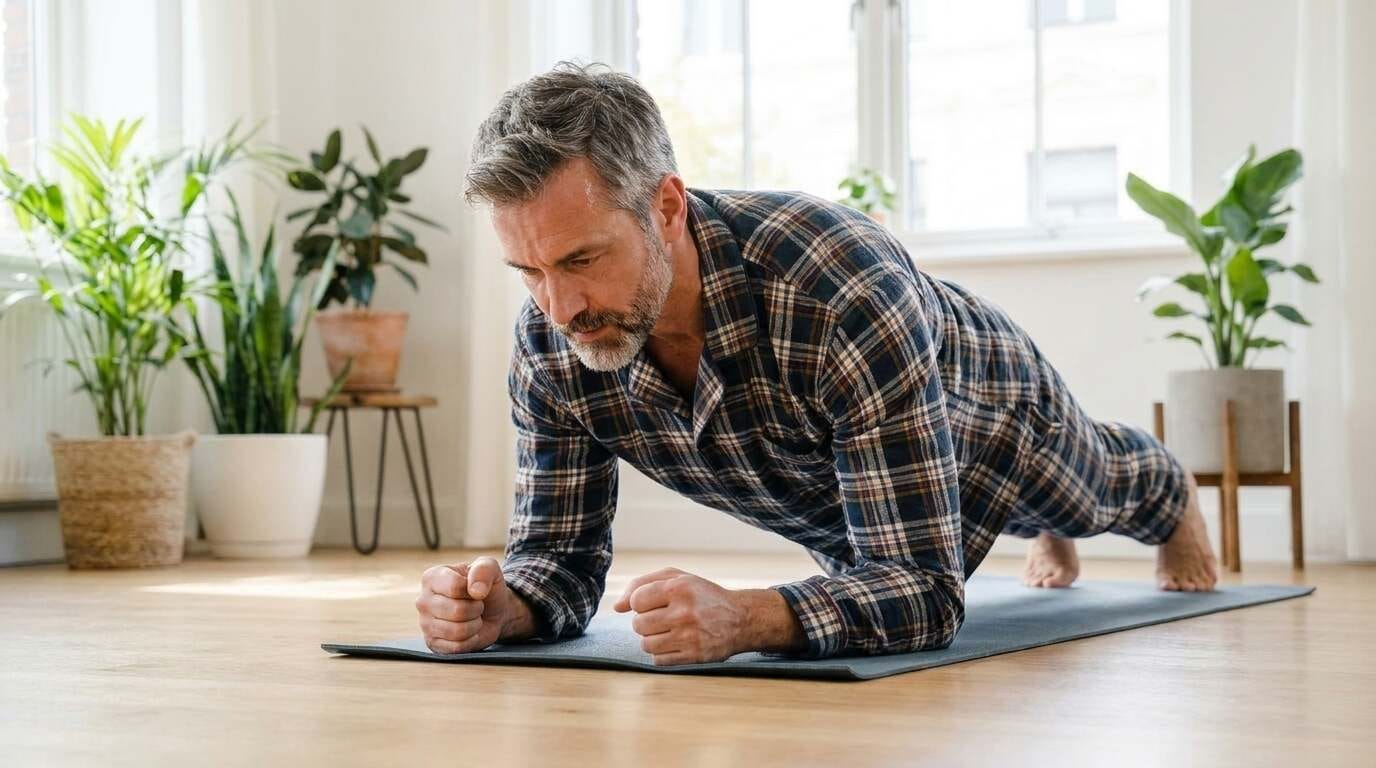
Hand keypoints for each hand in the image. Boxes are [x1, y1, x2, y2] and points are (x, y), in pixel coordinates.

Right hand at [416, 556, 517, 653]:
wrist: (494, 611)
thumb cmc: (486, 587)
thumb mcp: (489, 567)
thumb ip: (484, 569)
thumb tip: (476, 591)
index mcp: (432, 577)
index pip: (455, 587)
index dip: (473, 590)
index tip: (475, 589)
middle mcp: (423, 601)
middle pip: (457, 611)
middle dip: (476, 609)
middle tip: (476, 605)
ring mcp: (425, 624)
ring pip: (457, 631)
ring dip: (474, 625)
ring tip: (473, 617)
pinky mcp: (432, 643)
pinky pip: (456, 647)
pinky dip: (470, 640)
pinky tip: (469, 631)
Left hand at [613, 567, 748, 665]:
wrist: (741, 619)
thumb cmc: (702, 596)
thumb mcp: (677, 578)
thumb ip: (642, 584)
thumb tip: (616, 607)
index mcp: (678, 588)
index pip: (636, 600)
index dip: (640, 603)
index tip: (653, 603)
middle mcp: (684, 612)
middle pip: (638, 624)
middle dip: (646, 622)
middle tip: (662, 618)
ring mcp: (689, 637)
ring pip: (646, 644)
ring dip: (652, 639)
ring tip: (668, 631)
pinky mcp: (694, 657)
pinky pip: (658, 660)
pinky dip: (662, 653)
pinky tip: (676, 643)